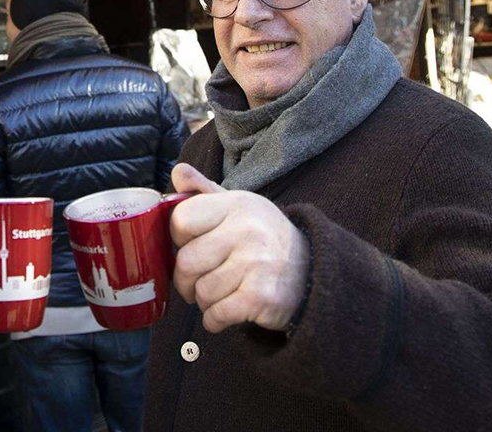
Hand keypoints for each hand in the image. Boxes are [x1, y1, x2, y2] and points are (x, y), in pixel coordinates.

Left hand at [169, 163, 310, 333]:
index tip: (193, 244)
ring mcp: (255, 264)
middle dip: (186, 279)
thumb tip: (178, 171)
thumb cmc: (263, 238)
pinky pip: (215, 315)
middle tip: (200, 279)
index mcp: (238, 203)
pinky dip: (215, 320)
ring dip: (204, 300)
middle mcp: (247, 230)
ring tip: (221, 292)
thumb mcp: (239, 206)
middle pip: (186, 262)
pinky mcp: (260, 297)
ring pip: (200, 292)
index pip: (181, 220)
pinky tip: (227, 311)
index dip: (180, 238)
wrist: (314, 273)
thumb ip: (204, 191)